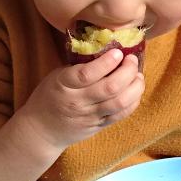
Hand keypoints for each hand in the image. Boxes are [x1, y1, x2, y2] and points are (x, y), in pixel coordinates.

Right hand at [19, 51, 143, 152]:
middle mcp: (78, 102)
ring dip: (135, 87)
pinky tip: (135, 91)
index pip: (87, 74)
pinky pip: (121, 114)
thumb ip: (79, 67)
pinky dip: (133, 101)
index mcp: (64, 85)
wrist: (42, 130)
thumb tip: (106, 50)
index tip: (118, 52)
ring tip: (138, 75)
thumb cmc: (49, 97)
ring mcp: (90, 116)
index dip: (107, 62)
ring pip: (120, 102)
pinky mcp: (99, 126)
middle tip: (132, 60)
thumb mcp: (56, 77)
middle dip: (127, 71)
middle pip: (110, 88)